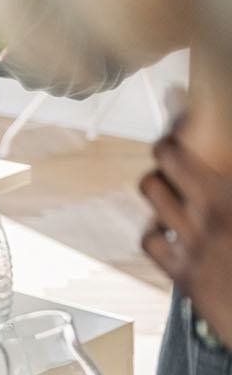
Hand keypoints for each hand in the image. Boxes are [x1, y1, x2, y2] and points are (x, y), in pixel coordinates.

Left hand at [142, 124, 231, 340]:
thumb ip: (228, 182)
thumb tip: (221, 176)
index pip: (195, 143)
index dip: (187, 115)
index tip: (183, 98)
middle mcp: (217, 213)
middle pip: (169, 154)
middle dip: (171, 143)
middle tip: (177, 142)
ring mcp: (197, 244)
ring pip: (153, 188)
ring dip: (161, 181)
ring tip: (173, 184)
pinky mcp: (187, 276)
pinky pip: (151, 239)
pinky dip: (156, 228)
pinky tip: (169, 227)